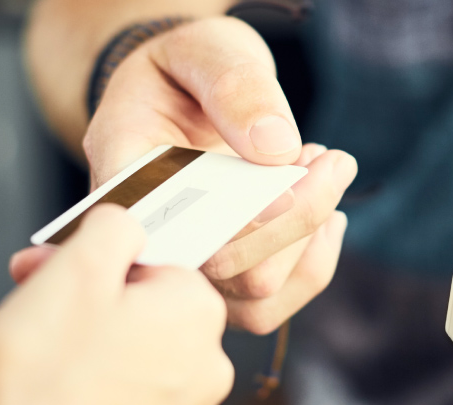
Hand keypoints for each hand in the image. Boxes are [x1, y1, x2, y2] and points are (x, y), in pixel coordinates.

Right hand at [0, 204, 232, 404]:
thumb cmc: (47, 384)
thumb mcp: (74, 271)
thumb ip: (112, 228)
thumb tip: (125, 222)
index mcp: (196, 310)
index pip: (154, 258)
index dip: (95, 260)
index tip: (56, 266)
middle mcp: (207, 362)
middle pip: (143, 305)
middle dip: (86, 297)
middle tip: (38, 303)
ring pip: (134, 351)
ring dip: (90, 341)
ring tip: (45, 354)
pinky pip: (130, 395)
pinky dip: (97, 387)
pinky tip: (61, 390)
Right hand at [82, 16, 356, 333]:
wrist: (186, 91)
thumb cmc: (188, 68)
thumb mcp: (206, 50)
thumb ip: (234, 87)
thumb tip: (276, 148)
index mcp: (124, 174)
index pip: (169, 224)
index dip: (233, 219)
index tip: (291, 176)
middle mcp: (146, 237)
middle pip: (224, 268)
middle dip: (293, 218)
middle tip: (326, 158)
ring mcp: (185, 268)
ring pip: (254, 298)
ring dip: (307, 239)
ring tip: (325, 171)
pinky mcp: (221, 283)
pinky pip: (271, 306)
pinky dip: (313, 262)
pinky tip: (328, 212)